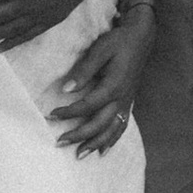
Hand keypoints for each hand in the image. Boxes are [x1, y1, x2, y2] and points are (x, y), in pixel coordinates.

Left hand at [51, 6, 155, 155]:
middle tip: (59, 143)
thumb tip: (66, 89)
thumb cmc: (118, 41)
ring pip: (112, 130)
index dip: (68, 113)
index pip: (87, 106)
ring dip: (95, 144)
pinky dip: (112, 140)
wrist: (141, 38)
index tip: (51, 115)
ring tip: (79, 155)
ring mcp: (127, 102)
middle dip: (79, 136)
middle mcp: (121, 99)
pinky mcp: (128, 102)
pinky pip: (122, 126)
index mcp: (113, 86)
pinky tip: (102, 150)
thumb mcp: (99, 50)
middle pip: (99, 124)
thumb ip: (84, 71)